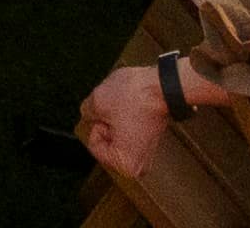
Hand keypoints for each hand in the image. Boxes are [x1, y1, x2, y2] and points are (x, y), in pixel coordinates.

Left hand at [75, 64, 177, 178]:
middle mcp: (139, 165)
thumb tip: (88, 114)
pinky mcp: (152, 139)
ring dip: (117, 119)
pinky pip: (128, 129)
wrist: (163, 84)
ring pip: (117, 134)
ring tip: (128, 108)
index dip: (99, 125)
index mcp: (125, 165)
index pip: (95, 145)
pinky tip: (134, 107)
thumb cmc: (138, 97)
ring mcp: (147, 152)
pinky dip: (128, 116)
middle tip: (119, 111)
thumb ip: (86, 112)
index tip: (111, 116)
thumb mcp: (98, 101)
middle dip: (108, 123)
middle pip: (107, 142)